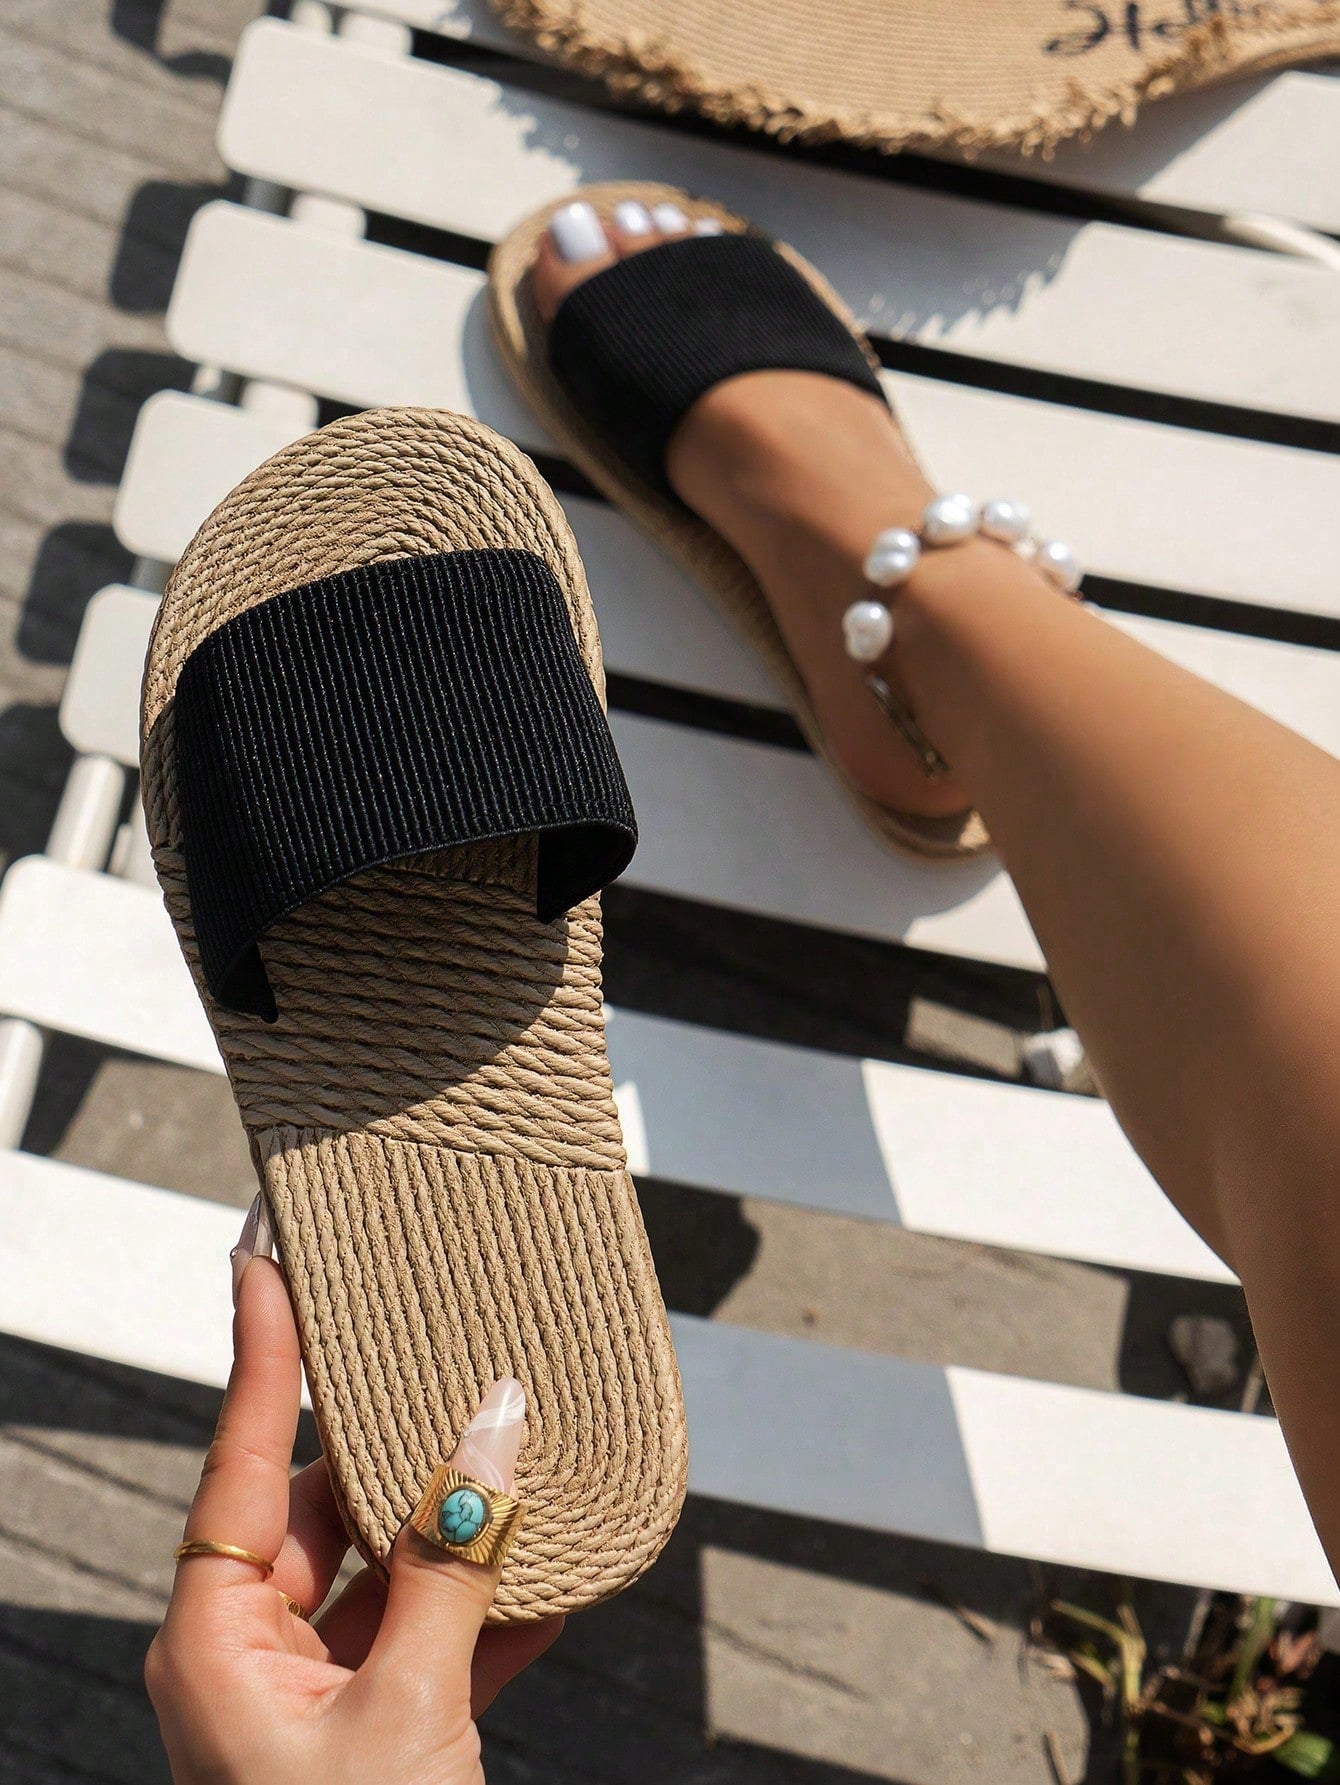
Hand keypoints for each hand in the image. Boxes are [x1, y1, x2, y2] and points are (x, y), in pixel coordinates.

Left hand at [147, 1250, 561, 1782]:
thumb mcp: (410, 1708)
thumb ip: (453, 1561)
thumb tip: (496, 1426)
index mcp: (215, 1642)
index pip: (240, 1459)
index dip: (264, 1353)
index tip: (266, 1261)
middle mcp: (252, 1654)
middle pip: (326, 1505)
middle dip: (401, 1439)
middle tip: (452, 1348)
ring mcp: (312, 1694)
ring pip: (389, 1566)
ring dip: (461, 1524)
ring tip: (523, 1446)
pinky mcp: (373, 1727)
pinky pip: (430, 1633)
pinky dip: (490, 1604)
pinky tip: (555, 1566)